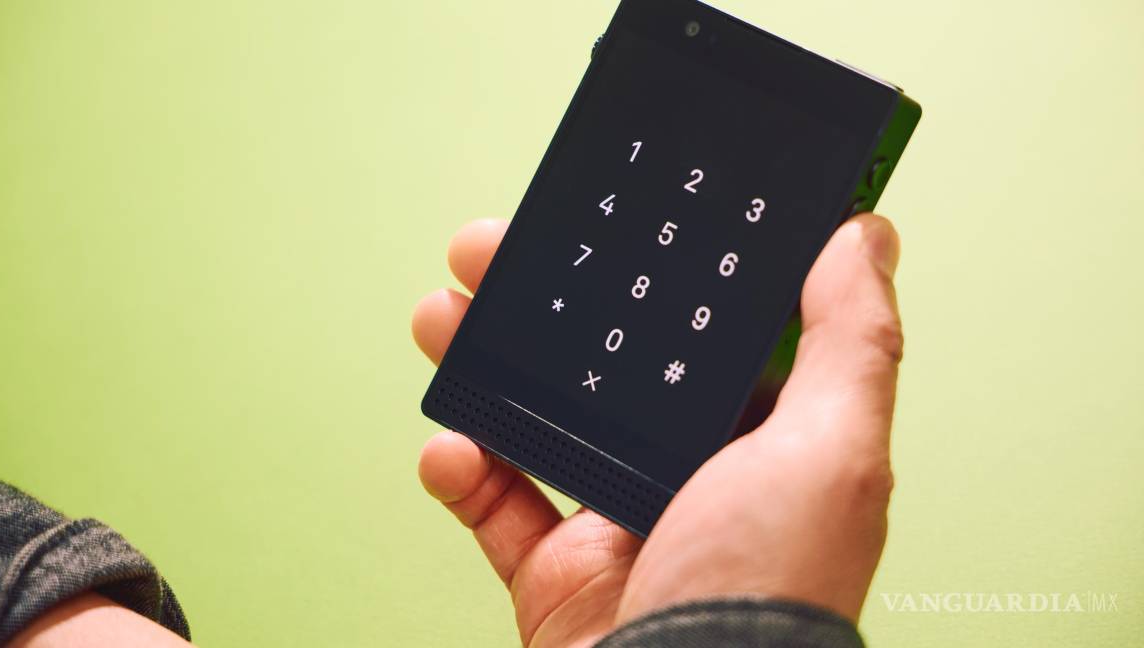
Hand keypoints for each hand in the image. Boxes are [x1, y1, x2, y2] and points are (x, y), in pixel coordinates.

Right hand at [412, 215, 902, 646]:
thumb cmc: (768, 592)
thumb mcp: (833, 451)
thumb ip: (849, 341)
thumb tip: (866, 236)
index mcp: (761, 437)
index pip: (704, 327)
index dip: (657, 267)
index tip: (611, 213)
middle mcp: (691, 474)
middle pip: (606, 361)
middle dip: (545, 301)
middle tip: (492, 248)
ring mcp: (619, 521)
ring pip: (539, 418)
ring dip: (484, 362)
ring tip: (443, 314)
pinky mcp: (558, 572)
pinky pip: (496, 505)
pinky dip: (462, 471)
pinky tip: (449, 443)